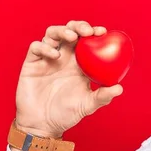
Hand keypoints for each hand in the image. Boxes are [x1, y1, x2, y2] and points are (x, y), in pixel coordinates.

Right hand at [14, 20, 123, 138]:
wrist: (43, 124)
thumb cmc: (67, 114)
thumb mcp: (88, 105)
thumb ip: (102, 96)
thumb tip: (119, 88)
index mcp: (80, 63)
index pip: (88, 41)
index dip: (95, 32)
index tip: (103, 32)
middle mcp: (64, 57)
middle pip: (70, 32)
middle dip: (79, 26)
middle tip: (87, 31)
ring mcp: (47, 58)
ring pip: (52, 34)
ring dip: (62, 30)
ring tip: (71, 36)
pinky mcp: (32, 63)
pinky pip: (36, 47)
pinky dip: (45, 46)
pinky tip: (55, 55)